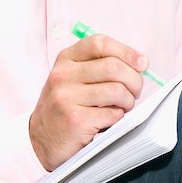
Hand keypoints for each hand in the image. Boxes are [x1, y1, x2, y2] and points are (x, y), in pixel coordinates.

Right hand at [29, 34, 148, 170]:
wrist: (39, 139)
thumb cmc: (66, 104)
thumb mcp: (74, 76)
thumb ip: (100, 65)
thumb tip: (140, 63)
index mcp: (66, 58)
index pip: (100, 43)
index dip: (126, 51)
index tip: (142, 63)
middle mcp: (63, 74)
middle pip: (113, 67)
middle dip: (134, 80)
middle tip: (135, 91)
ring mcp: (66, 97)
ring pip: (116, 90)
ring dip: (128, 101)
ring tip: (123, 106)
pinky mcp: (74, 120)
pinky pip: (112, 113)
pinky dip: (118, 116)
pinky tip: (110, 119)